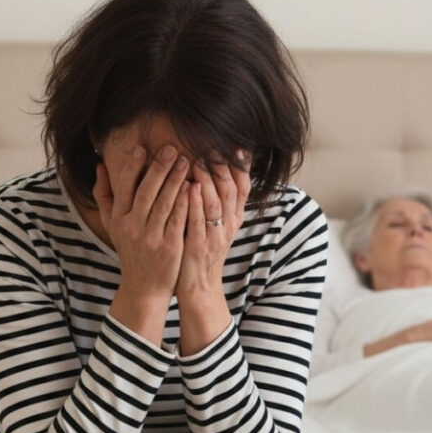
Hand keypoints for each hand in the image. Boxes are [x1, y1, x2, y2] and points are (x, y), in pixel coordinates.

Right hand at [93, 145, 189, 301]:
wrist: (144, 287)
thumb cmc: (131, 252)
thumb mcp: (112, 225)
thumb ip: (104, 195)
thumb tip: (100, 165)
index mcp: (118, 219)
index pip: (124, 187)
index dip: (133, 167)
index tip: (142, 148)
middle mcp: (132, 227)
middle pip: (146, 192)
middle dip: (158, 168)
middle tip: (170, 148)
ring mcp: (151, 237)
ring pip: (164, 203)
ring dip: (175, 180)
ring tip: (186, 161)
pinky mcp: (170, 247)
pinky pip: (178, 220)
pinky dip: (185, 202)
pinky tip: (193, 186)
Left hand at [175, 152, 251, 297]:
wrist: (199, 288)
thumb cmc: (202, 251)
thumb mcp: (216, 225)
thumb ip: (217, 200)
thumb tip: (213, 168)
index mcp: (233, 218)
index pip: (243, 186)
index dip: (240, 165)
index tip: (234, 143)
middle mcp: (228, 226)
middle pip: (230, 190)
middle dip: (222, 167)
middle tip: (212, 145)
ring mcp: (214, 237)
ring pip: (215, 204)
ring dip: (207, 181)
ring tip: (197, 159)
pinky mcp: (198, 248)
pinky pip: (198, 223)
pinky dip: (194, 205)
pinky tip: (188, 188)